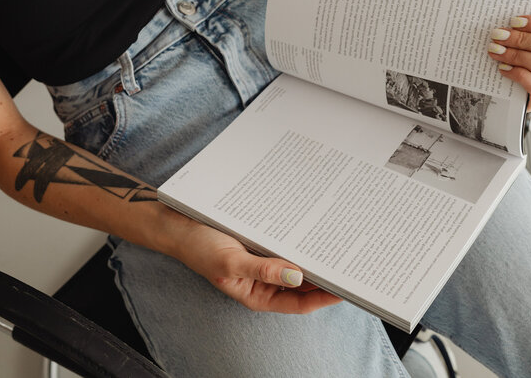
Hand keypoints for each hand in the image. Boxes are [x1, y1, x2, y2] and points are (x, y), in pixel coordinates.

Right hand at [176, 222, 341, 312]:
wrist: (180, 226)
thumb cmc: (201, 249)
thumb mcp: (231, 262)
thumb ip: (263, 270)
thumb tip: (297, 276)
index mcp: (259, 295)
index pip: (300, 303)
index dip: (324, 298)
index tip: (345, 289)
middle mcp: (266, 282)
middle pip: (303, 284)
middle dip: (325, 278)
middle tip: (350, 265)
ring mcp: (266, 263)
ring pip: (298, 265)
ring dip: (315, 259)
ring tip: (338, 249)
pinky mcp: (264, 244)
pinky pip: (288, 246)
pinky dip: (301, 242)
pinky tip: (315, 232)